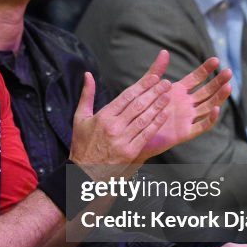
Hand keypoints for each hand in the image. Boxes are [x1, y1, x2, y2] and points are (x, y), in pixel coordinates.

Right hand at [69, 50, 173, 172]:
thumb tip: (88, 74)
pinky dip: (156, 123)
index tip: (153, 78)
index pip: (126, 97)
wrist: (84, 172)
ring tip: (167, 96)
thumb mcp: (80, 117)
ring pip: (144, 119)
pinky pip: (146, 134)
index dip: (142, 86)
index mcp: (103, 116)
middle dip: (154, 93)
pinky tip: (164, 115)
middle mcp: (113, 126)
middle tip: (165, 84)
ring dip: (158, 106)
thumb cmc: (82, 144)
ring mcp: (122, 140)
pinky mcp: (130, 152)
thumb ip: (86, 95)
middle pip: (138, 105)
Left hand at [143, 55, 231, 158]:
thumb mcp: (148, 88)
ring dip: (219, 97)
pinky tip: (216, 108)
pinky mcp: (185, 132)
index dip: (206, 69)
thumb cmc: (140, 111)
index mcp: (178, 92)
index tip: (215, 59)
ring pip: (208, 106)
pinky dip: (210, 119)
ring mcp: (187, 118)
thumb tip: (164, 51)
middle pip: (207, 91)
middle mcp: (186, 104)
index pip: (197, 78)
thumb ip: (156, 70)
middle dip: (218, 82)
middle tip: (229, 71)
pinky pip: (201, 126)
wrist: (133, 133)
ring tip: (228, 86)